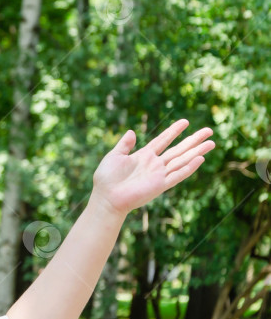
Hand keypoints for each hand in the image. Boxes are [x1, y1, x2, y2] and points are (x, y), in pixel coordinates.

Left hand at [90, 119, 214, 216]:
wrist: (106, 197)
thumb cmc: (106, 179)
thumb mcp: (114, 156)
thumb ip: (124, 144)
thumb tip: (132, 131)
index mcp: (143, 156)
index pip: (162, 140)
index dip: (174, 131)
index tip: (185, 121)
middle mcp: (154, 165)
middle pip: (178, 149)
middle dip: (193, 140)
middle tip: (209, 130)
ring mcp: (158, 175)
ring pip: (182, 160)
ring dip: (197, 151)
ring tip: (212, 143)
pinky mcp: (160, 185)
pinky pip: (177, 175)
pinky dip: (189, 168)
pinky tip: (200, 159)